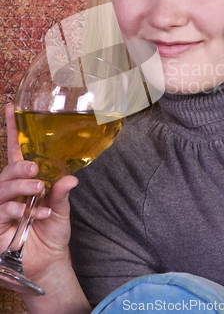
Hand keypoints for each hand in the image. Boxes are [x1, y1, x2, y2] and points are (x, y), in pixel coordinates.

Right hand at [1, 103, 77, 280]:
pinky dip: (21, 210)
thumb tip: (70, 179)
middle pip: (6, 171)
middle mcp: (10, 193)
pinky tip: (37, 213)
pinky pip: (2, 212)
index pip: (15, 154)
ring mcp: (1, 209)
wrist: (48, 262)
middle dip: (18, 168)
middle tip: (35, 170)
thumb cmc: (52, 233)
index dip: (13, 131)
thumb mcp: (61, 210)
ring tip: (38, 189)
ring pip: (1, 189)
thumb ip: (62, 194)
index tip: (10, 108)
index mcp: (25, 183)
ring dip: (20, 187)